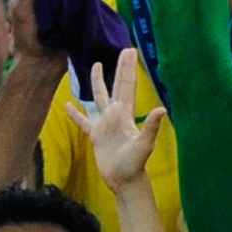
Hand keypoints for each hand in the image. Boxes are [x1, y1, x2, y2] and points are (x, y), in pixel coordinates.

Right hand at [67, 49, 167, 188]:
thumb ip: (151, 127)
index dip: (128, 68)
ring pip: (100, 98)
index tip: (129, 50)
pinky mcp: (96, 136)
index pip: (127, 85)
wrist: (124, 181)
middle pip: (117, 86)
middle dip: (119, 68)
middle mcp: (116, 115)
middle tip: (122, 50)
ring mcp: (105, 125)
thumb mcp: (143, 145)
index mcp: (125, 114)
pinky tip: (68, 105)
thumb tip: (162, 109)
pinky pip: (83, 122)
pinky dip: (76, 114)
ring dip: (98, 83)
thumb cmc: (134, 164)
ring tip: (95, 66)